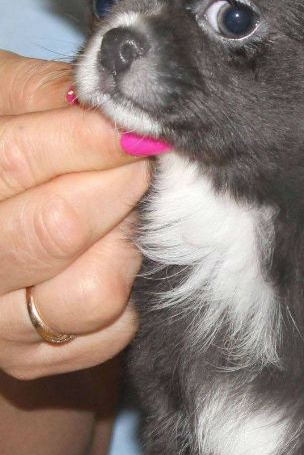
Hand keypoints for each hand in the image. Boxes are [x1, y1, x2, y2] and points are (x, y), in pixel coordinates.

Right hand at [0, 51, 150, 379]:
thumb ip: (42, 94)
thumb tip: (105, 102)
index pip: (15, 160)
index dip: (87, 139)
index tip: (130, 126)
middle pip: (59, 226)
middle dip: (117, 186)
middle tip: (138, 166)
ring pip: (95, 289)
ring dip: (124, 244)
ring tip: (119, 217)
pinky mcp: (34, 360)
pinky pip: (113, 329)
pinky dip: (128, 293)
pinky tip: (108, 259)